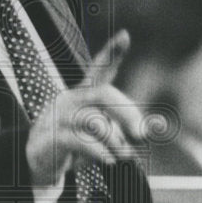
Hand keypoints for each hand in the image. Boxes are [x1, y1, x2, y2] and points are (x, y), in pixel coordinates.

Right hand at [25, 30, 144, 185]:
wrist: (40, 166)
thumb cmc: (76, 146)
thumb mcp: (106, 136)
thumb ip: (130, 129)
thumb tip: (161, 125)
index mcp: (84, 94)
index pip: (99, 69)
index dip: (112, 52)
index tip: (125, 36)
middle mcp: (70, 99)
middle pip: (104, 95)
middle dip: (127, 114)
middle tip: (141, 135)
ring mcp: (58, 117)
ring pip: (95, 122)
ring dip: (115, 142)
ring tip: (121, 156)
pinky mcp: (50, 137)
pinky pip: (80, 141)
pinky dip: (100, 153)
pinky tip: (108, 161)